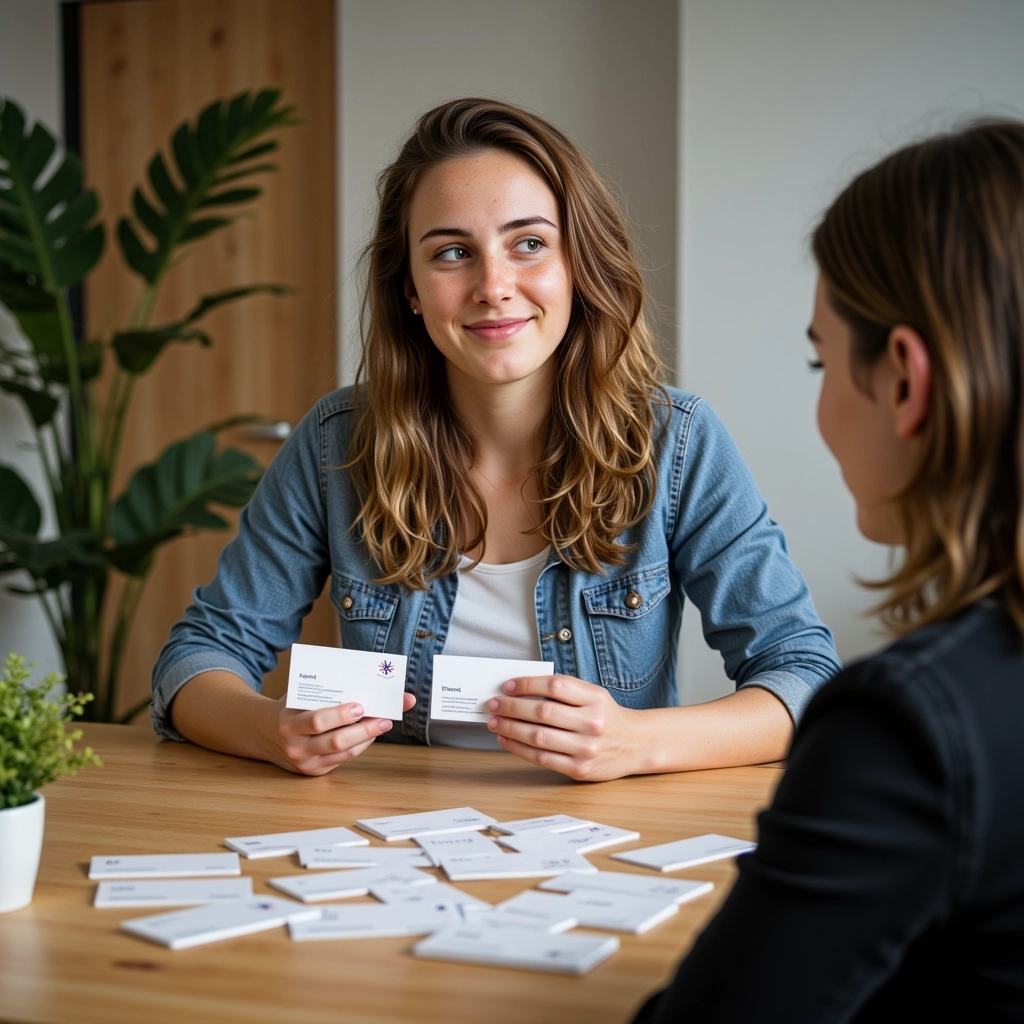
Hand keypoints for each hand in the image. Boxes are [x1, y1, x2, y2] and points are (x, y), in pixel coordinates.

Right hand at [268, 692, 415, 775]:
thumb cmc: (290, 708)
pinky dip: (360, 746)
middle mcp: (296, 746)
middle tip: (383, 718)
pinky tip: (370, 734)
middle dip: (363, 730)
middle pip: (336, 741)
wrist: (267, 733)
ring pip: (343, 753)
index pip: (317, 721)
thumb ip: (319, 690)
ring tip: (384, 724)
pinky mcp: (315, 771)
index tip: (360, 706)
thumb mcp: (296, 696)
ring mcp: (306, 762)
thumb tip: (358, 681)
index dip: (341, 715)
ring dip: (367, 738)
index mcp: (289, 723)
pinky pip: (343, 760)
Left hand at [486, 675, 642, 780]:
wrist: (635, 745)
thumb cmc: (607, 716)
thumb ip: (564, 691)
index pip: (556, 686)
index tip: (508, 686)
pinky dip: (519, 748)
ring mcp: (586, 748)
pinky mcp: (579, 769)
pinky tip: (506, 739)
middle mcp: (592, 722)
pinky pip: (542, 757)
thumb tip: (521, 689)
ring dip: (510, 728)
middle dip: (512, 707)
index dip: (528, 684)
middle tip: (493, 704)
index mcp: (595, 698)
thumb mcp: (594, 695)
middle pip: (543, 711)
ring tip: (494, 722)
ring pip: (538, 736)